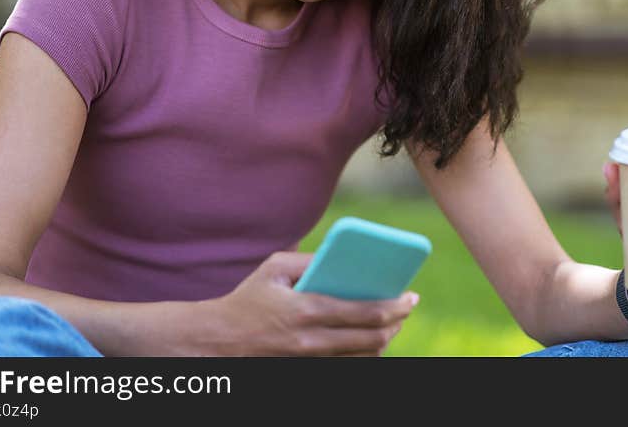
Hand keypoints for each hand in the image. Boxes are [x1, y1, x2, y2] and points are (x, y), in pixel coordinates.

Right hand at [186, 251, 417, 355]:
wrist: (217, 341)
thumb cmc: (247, 298)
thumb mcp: (273, 269)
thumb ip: (309, 260)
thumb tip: (342, 257)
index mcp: (307, 309)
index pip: (365, 311)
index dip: (395, 305)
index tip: (411, 296)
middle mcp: (312, 340)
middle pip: (372, 338)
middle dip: (397, 323)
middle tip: (406, 309)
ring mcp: (310, 361)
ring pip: (364, 357)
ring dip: (384, 340)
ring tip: (392, 323)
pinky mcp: (306, 370)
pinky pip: (347, 367)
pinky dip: (364, 354)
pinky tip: (370, 341)